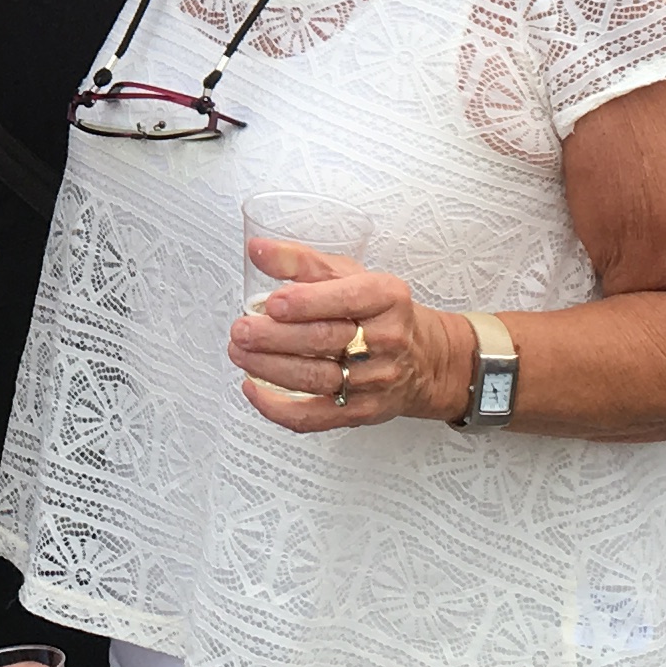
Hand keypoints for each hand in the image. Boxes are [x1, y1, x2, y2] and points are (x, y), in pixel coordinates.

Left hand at [230, 260, 473, 431]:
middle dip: (275, 337)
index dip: (306, 302)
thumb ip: (302, 262)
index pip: (346, 299)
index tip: (272, 303)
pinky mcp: (362, 411)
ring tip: (239, 352)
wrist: (425, 359)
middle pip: (325, 340)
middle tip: (241, 330)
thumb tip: (257, 249)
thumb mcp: (350, 275)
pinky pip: (315, 417)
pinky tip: (254, 389)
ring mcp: (375, 380)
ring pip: (316, 378)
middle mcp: (386, 339)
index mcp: (386, 297)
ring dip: (269, 368)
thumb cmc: (379, 311)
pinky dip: (279, 407)